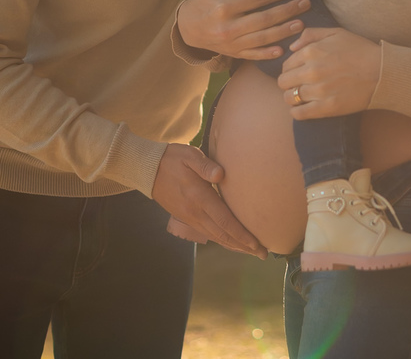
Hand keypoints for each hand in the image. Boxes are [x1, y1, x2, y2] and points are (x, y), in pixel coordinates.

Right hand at [151, 144, 266, 257]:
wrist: (148, 170)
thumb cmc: (172, 159)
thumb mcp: (189, 155)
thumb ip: (205, 165)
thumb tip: (221, 174)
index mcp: (199, 197)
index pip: (224, 220)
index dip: (241, 234)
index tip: (257, 244)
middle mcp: (195, 212)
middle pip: (223, 234)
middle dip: (244, 246)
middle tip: (263, 254)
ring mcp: (190, 217)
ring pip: (215, 237)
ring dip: (234, 246)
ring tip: (251, 252)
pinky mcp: (186, 218)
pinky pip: (208, 234)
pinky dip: (222, 240)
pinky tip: (231, 243)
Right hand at [177, 0, 309, 60]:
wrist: (188, 27)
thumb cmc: (205, 0)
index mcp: (225, 6)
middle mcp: (229, 26)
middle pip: (265, 19)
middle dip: (288, 11)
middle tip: (306, 4)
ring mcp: (231, 43)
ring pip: (262, 38)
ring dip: (284, 31)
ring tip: (301, 24)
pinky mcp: (233, 53)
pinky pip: (253, 55)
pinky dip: (268, 54)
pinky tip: (283, 49)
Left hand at [276, 28, 380, 119]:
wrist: (382, 72)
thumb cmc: (360, 50)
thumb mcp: (336, 33)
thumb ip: (310, 35)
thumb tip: (292, 47)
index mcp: (311, 51)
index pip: (286, 64)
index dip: (290, 69)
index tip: (298, 73)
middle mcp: (311, 71)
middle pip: (283, 82)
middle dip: (288, 83)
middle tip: (297, 85)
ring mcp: (319, 90)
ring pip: (289, 98)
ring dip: (292, 98)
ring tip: (301, 97)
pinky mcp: (327, 108)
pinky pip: (299, 114)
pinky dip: (297, 112)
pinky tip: (303, 108)